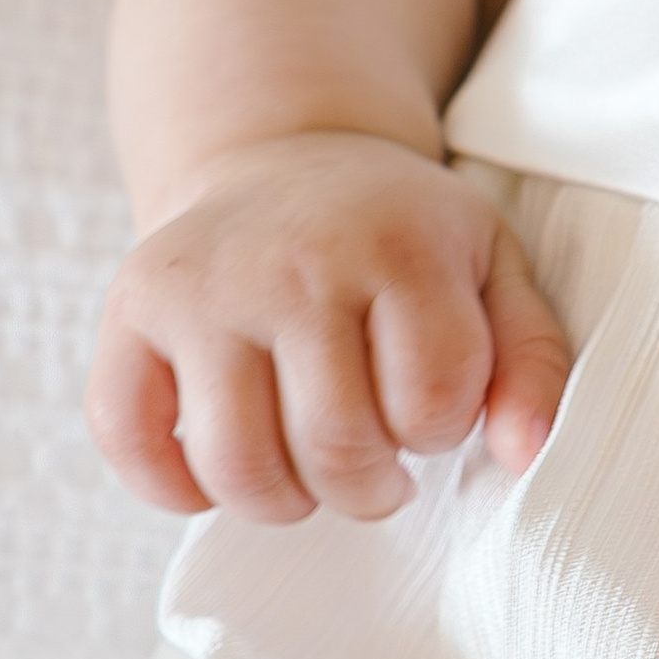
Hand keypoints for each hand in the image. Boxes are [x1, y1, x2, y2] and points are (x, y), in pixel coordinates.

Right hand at [88, 130, 571, 524]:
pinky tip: (218, 472)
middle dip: (368, 486)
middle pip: (334, 446)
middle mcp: (294, 262)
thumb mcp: (493, 267)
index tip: (430, 409)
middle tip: (374, 465)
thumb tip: (523, 454)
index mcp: (399, 247)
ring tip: (308, 472)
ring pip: (237, 463)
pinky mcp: (132, 308)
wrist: (290, 157)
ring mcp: (203, 286)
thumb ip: (531, 358)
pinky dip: (173, 487)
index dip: (439, 432)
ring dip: (283, 502)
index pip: (430, 404)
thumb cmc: (401, 232)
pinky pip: (127, 439)